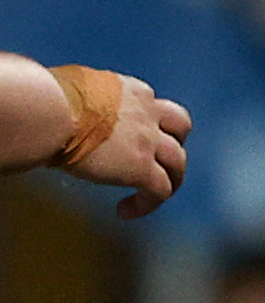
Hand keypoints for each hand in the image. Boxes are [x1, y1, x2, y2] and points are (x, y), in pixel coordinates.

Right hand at [64, 69, 189, 216]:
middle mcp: (147, 112)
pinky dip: (147, 204)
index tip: (128, 140)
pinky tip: (125, 211)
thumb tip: (64, 114)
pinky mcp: (141, 167)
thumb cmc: (46, 99)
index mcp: (132, 92)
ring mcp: (148, 140)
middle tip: (155, 163)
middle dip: (172, 145)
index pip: (153, 106)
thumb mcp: (74, 90)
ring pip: (178, 163)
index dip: (148, 124)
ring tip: (147, 197)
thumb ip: (83, 102)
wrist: (50, 111)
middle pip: (180, 128)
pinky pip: (159, 191)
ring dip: (168, 180)